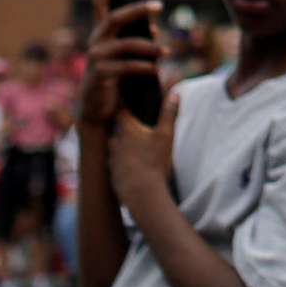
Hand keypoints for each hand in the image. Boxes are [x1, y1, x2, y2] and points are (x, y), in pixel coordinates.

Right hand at [78, 0, 164, 132]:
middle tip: (159, 5)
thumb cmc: (114, 76)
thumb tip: (154, 28)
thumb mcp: (125, 55)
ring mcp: (96, 57)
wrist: (97, 107)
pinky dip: (144, 67)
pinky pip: (127, 67)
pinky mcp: (100, 75)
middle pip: (115, 17)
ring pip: (127, 44)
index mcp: (102, 33)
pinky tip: (156, 71)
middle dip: (138, 9)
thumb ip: (137, 39)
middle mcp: (96, 41)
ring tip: (166, 52)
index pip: (101, 5)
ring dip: (150, 47)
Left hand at [106, 88, 179, 212]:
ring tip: (131, 144)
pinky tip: (130, 164)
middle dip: (123, 124)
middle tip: (133, 123)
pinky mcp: (112, 173)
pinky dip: (120, 160)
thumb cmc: (154, 161)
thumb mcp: (166, 135)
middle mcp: (115, 141)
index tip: (129, 101)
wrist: (141, 193)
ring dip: (120, 143)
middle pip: (114, 127)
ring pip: (113, 145)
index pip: (120, 110)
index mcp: (126, 129)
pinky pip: (114, 162)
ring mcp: (111, 158)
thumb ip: (169, 113)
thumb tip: (174, 93)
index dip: (124, 104)